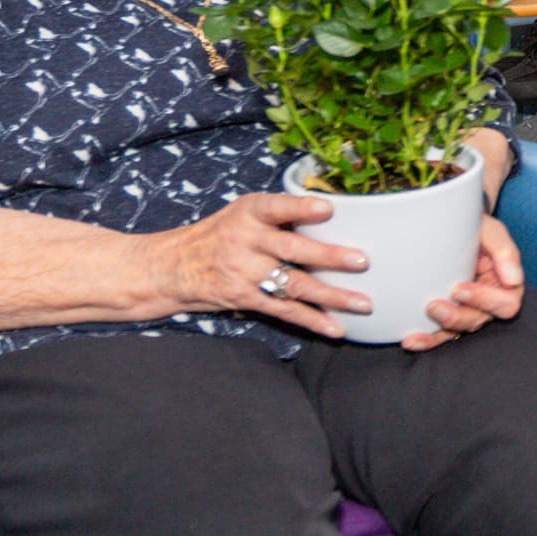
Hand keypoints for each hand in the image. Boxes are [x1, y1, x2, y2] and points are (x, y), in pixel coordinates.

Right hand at [155, 192, 370, 339]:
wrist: (174, 267)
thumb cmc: (220, 234)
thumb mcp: (241, 212)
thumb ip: (279, 212)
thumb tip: (334, 210)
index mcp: (248, 213)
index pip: (276, 207)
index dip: (301, 208)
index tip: (327, 208)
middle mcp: (246, 241)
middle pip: (292, 250)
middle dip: (329, 257)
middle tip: (362, 261)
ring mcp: (245, 273)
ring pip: (294, 285)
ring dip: (331, 296)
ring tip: (363, 302)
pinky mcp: (246, 299)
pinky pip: (284, 310)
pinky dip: (312, 320)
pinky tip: (336, 328)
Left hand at [403, 210, 526, 350]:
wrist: (450, 225)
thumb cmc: (475, 228)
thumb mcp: (491, 231)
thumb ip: (505, 250)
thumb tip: (514, 280)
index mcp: (505, 284)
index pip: (505, 304)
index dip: (483, 300)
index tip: (458, 288)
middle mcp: (488, 302)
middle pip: (479, 320)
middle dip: (456, 317)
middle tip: (433, 306)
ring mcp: (467, 310)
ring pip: (458, 331)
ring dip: (437, 333)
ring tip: (415, 331)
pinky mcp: (448, 316)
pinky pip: (440, 334)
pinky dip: (426, 339)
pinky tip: (410, 341)